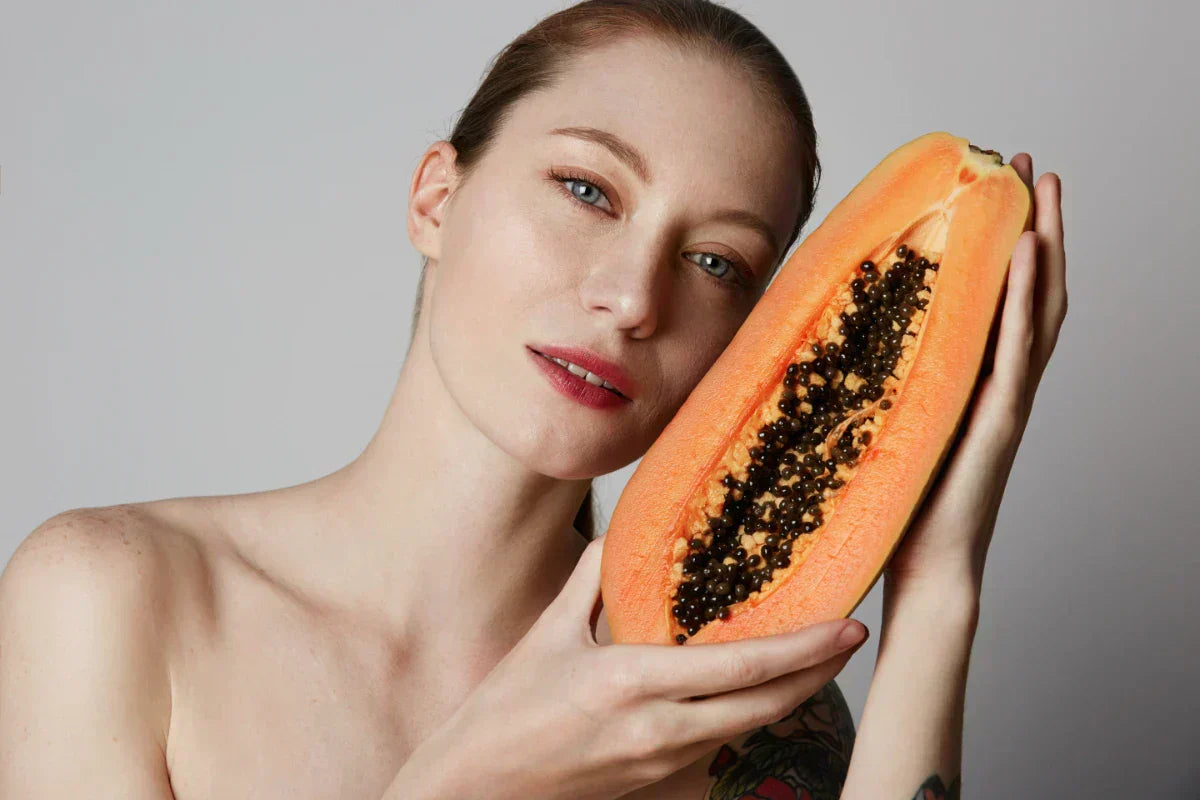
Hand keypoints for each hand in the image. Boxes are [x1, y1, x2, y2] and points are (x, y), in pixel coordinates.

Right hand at [392, 534, 869, 799]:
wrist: (474, 789)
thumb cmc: (502, 711)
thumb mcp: (547, 633)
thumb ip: (593, 580)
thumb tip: (623, 534)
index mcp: (632, 682)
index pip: (742, 667)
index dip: (804, 648)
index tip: (847, 624)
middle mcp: (658, 730)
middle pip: (766, 707)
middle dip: (817, 673)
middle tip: (849, 637)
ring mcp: (661, 764)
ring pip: (748, 730)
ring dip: (787, 696)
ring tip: (812, 658)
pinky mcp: (656, 784)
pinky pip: (717, 747)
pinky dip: (746, 717)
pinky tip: (753, 693)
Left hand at [883, 153, 1066, 596]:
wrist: (923, 567)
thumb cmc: (898, 501)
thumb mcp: (879, 421)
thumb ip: (872, 378)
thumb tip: (822, 336)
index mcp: (972, 379)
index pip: (998, 298)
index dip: (1004, 242)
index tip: (995, 189)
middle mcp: (998, 382)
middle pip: (1029, 290)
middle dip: (1035, 224)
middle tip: (1029, 166)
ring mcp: (1006, 398)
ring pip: (1039, 308)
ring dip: (1044, 244)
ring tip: (1042, 189)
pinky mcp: (999, 417)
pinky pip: (1017, 347)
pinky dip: (1025, 295)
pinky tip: (1024, 249)